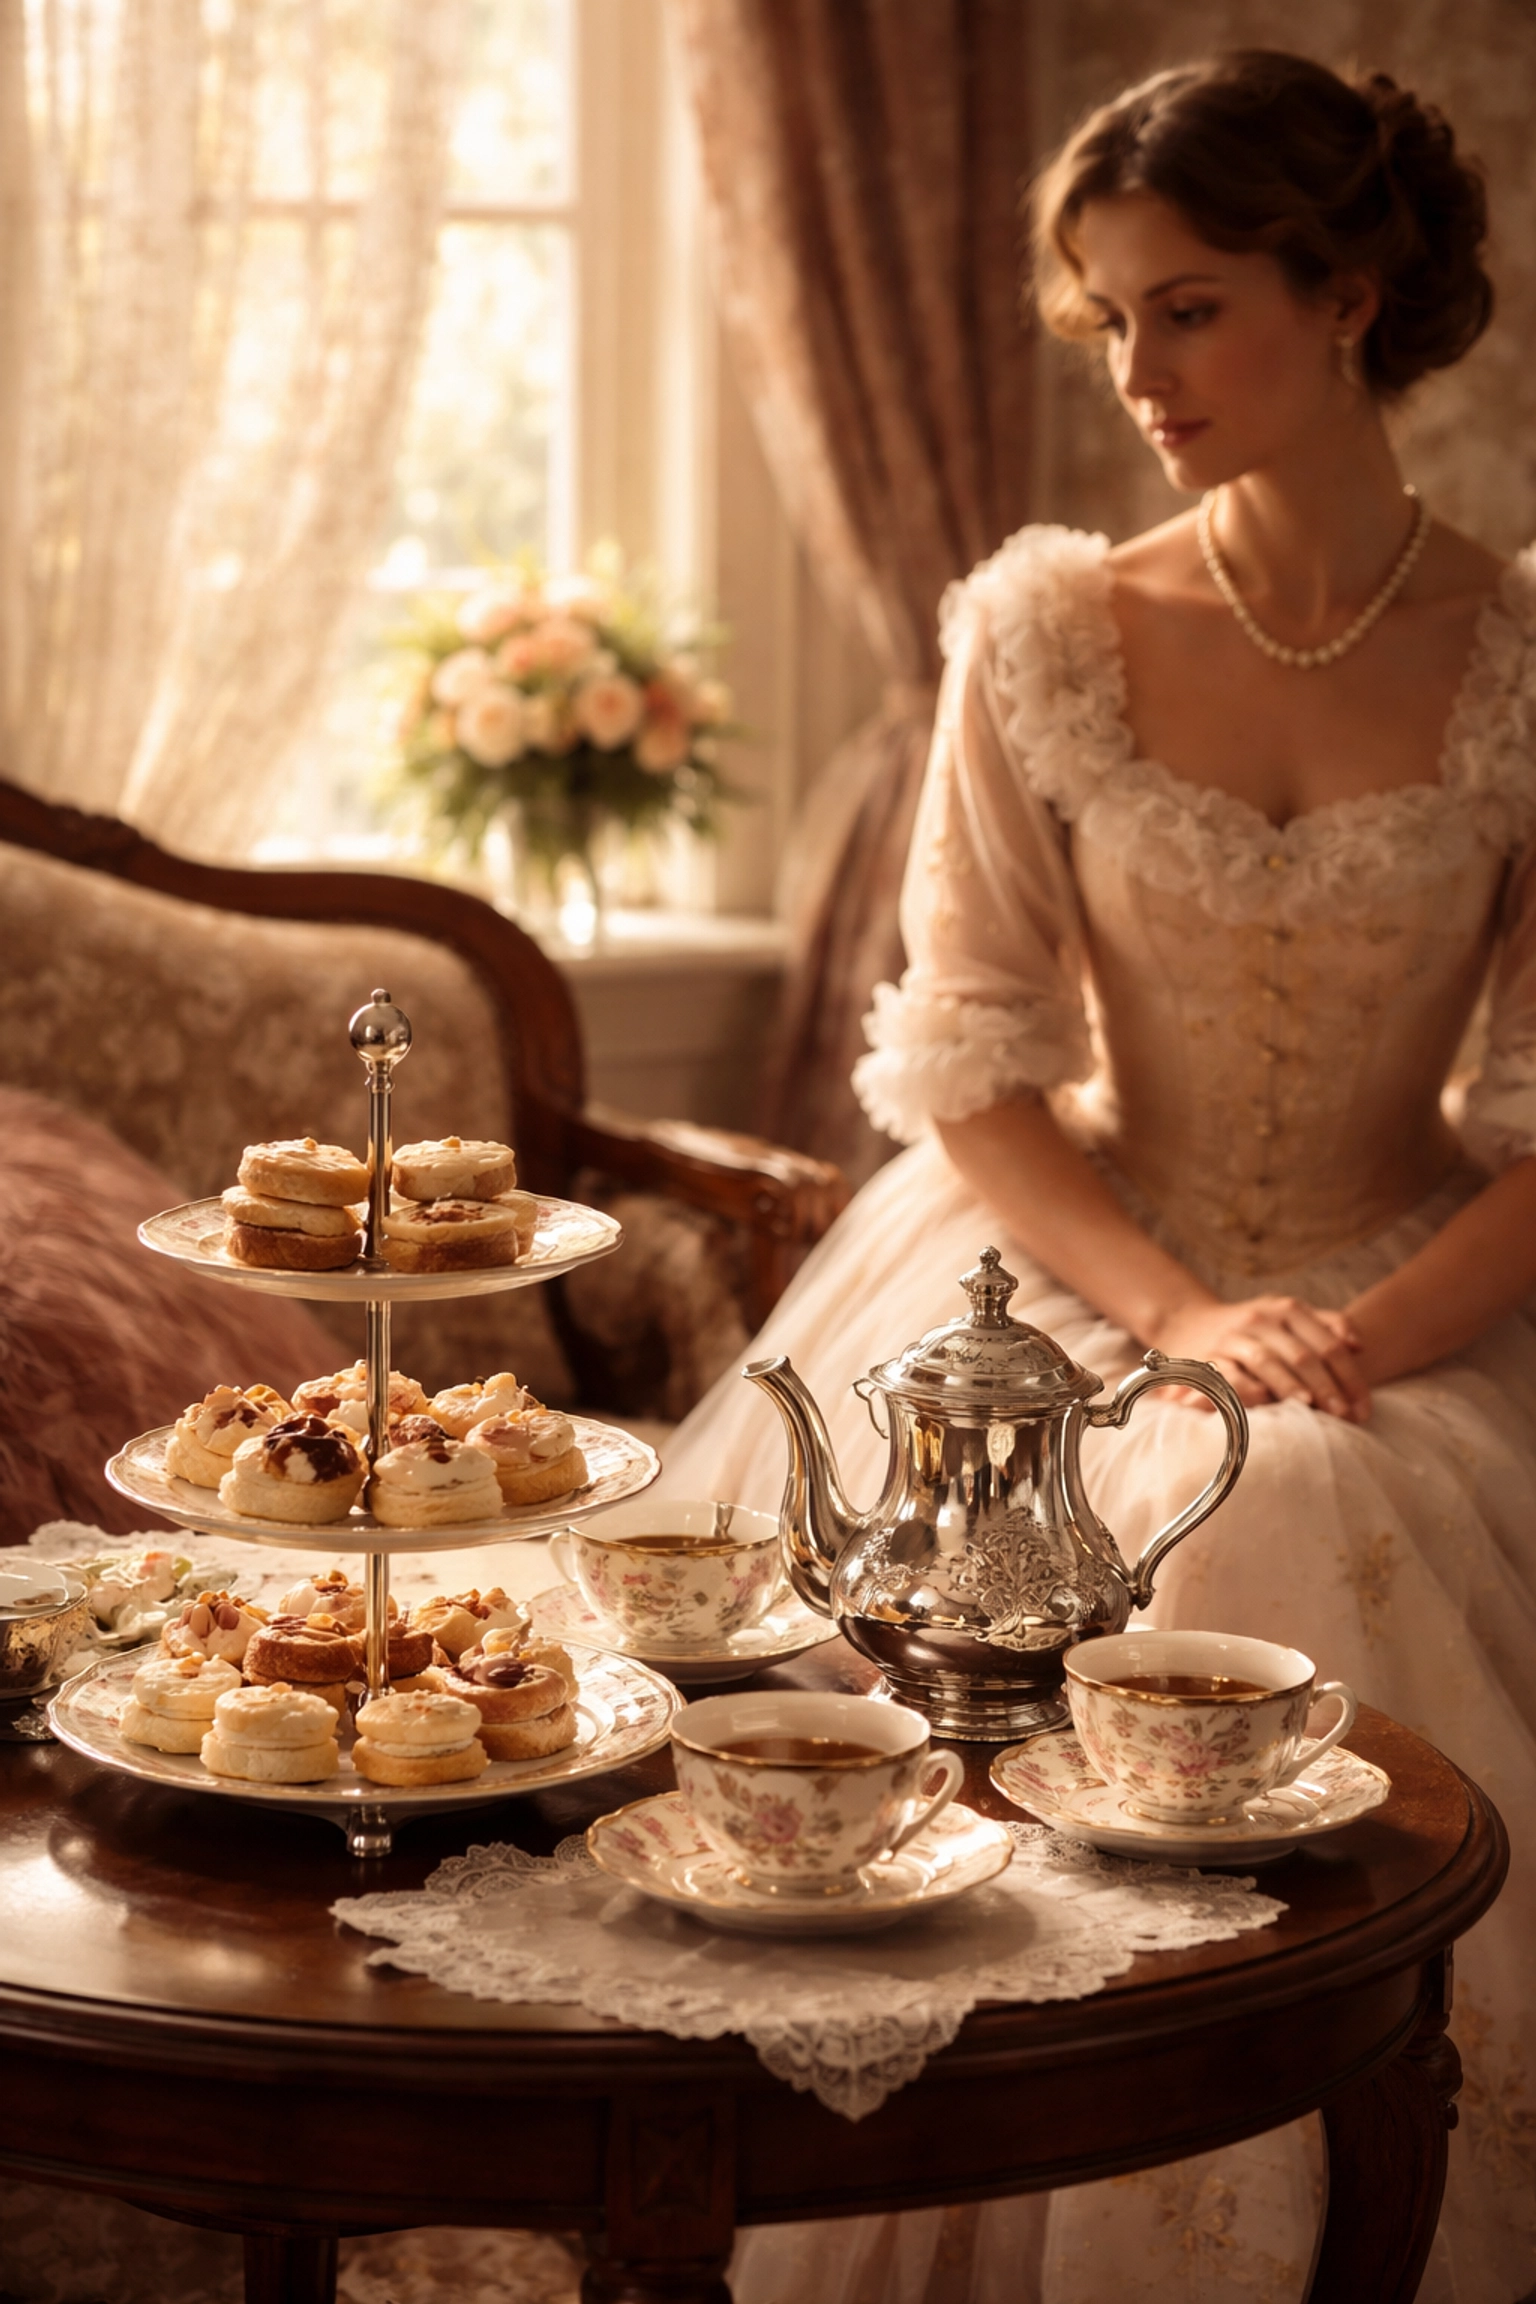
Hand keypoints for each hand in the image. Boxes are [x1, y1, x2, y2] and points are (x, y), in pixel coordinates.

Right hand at [1148, 1296, 1369, 1420]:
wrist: (1186, 1322)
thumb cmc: (1252, 1330)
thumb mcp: (1287, 1317)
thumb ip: (1326, 1325)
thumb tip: (1359, 1345)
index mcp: (1286, 1309)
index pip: (1328, 1344)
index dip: (1350, 1377)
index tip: (1363, 1408)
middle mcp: (1260, 1319)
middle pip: (1302, 1354)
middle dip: (1328, 1387)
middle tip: (1346, 1416)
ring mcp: (1233, 1337)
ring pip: (1267, 1361)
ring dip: (1291, 1386)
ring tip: (1311, 1407)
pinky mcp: (1207, 1357)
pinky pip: (1231, 1374)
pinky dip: (1249, 1388)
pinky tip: (1265, 1403)